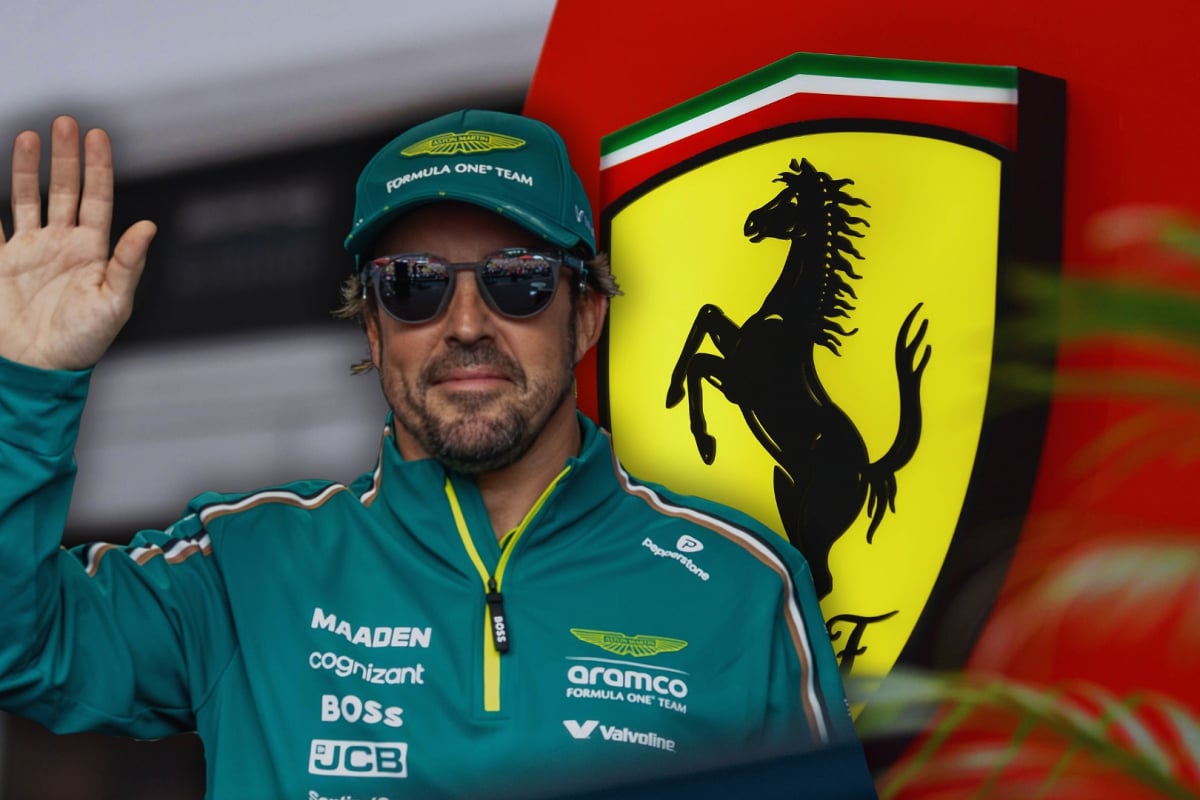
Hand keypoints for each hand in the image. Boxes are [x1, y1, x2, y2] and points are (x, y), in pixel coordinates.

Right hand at [0, 116, 155, 370]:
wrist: (37, 368)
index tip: (97, 135)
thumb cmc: (83, 341)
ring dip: (29, 168)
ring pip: (28, 198)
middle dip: (66, 158)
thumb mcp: (114, 303)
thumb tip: (149, 225)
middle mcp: (63, 244)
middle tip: (66, 122)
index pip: (97, 199)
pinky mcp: (1, 261)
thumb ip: (129, 263)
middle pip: (65, 190)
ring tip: (31, 136)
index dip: (98, 167)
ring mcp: (30, 250)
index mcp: (93, 251)